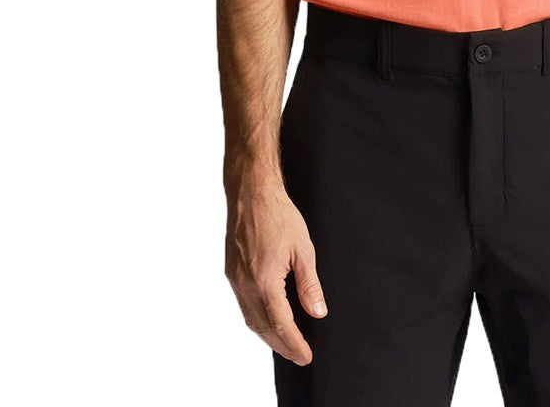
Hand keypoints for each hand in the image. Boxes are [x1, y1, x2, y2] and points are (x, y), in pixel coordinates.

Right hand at [224, 179, 327, 365]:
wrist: (251, 193)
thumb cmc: (279, 215)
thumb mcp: (304, 249)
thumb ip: (310, 285)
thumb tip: (318, 313)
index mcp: (265, 281)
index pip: (281, 324)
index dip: (295, 343)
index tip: (306, 356)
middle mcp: (246, 285)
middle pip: (263, 327)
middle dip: (282, 345)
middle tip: (298, 355)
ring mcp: (235, 279)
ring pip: (251, 319)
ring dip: (268, 335)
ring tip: (286, 343)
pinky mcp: (231, 271)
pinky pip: (244, 304)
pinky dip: (257, 318)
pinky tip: (268, 318)